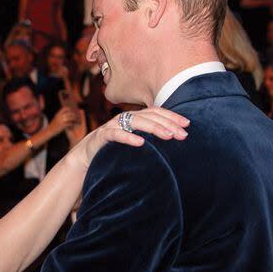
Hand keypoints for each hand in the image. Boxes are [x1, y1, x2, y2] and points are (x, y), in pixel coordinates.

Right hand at [49, 106, 79, 133]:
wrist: (49, 131)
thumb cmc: (53, 125)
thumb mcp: (55, 118)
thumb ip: (60, 115)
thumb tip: (65, 113)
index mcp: (58, 114)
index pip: (65, 108)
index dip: (69, 109)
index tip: (71, 111)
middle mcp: (60, 116)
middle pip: (69, 113)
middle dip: (73, 115)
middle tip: (76, 117)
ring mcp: (61, 121)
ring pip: (71, 118)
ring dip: (74, 119)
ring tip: (76, 121)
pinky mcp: (63, 126)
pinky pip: (70, 123)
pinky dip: (72, 124)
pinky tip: (72, 125)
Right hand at [67, 107, 189, 171]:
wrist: (85, 158)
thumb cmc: (112, 151)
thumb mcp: (132, 143)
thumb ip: (147, 139)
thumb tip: (171, 141)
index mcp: (133, 118)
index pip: (156, 112)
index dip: (171, 116)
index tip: (187, 124)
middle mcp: (124, 118)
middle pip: (149, 116)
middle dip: (168, 124)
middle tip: (183, 135)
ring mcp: (113, 126)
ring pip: (135, 121)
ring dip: (153, 128)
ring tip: (168, 136)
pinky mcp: (102, 136)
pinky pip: (116, 134)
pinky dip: (128, 137)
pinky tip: (141, 143)